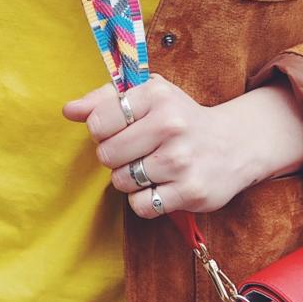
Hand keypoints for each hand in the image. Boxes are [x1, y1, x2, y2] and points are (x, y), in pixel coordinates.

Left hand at [61, 74, 302, 218]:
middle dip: (114, 157)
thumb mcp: (147, 96)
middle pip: (107, 154)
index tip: (119, 129)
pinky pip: (141, 206)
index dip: (102, 130)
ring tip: (150, 167)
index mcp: (156, 96)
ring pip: (122, 181)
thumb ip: (104, 100)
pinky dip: (145, 200)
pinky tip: (161, 185)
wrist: (234, 144)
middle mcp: (170, 125)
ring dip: (130, 179)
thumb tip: (68, 110)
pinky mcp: (191, 192)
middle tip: (135, 151)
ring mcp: (181, 160)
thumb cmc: (180, 118)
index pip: (98, 121)